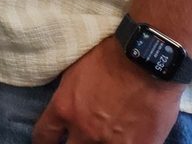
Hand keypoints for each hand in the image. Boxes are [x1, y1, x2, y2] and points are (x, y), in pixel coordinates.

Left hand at [31, 36, 184, 143]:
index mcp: (65, 108)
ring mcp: (112, 142)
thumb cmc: (111, 56)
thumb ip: (70, 96)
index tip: (49, 141)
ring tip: (105, 138)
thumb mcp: (76, 72)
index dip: (45, 140)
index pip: (44, 135)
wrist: (147, 60)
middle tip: (80, 137)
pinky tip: (130, 139)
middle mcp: (85, 130)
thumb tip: (69, 106)